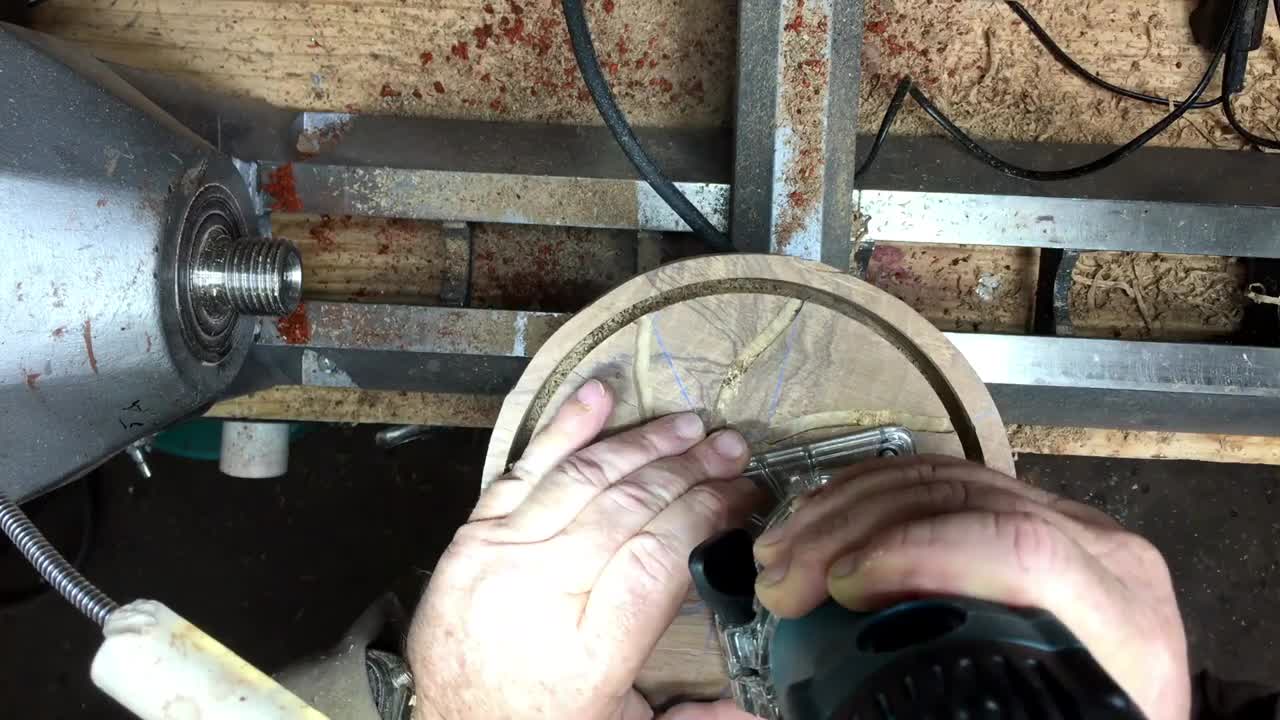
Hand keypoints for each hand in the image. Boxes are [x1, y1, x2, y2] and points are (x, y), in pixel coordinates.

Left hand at [408, 380, 761, 719]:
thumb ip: (692, 719)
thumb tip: (756, 712)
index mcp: (587, 652)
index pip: (658, 555)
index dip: (706, 512)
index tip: (741, 495)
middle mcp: (539, 593)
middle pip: (627, 507)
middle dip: (688, 470)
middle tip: (731, 449)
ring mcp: (499, 558)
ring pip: (582, 479)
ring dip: (642, 445)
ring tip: (688, 426)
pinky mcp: (471, 540)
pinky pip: (523, 472)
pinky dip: (562, 430)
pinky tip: (599, 398)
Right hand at [751, 455, 1188, 719]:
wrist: (1120, 717)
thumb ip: (949, 705)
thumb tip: (842, 686)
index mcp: (1122, 626)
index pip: (1023, 551)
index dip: (923, 551)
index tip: (842, 587)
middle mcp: (1102, 556)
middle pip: (966, 502)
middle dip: (854, 531)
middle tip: (781, 579)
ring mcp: (1065, 522)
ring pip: (942, 479)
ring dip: (843, 507)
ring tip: (779, 553)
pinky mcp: (1029, 508)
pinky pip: (940, 477)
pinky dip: (867, 493)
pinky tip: (818, 517)